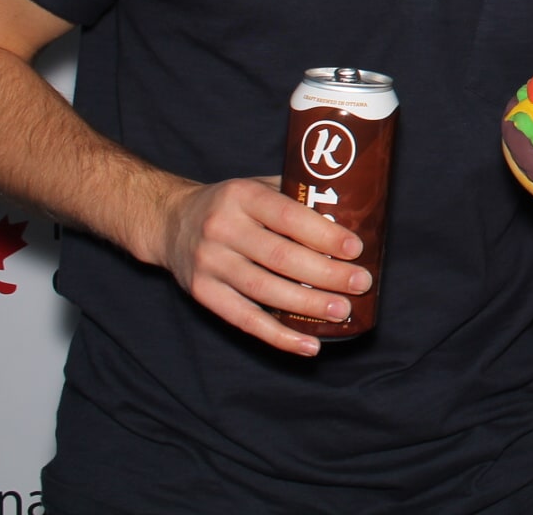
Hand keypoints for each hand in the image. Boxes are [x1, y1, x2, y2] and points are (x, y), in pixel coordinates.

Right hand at [150, 175, 367, 356]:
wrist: (171, 222)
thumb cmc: (231, 205)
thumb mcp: (257, 186)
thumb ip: (296, 197)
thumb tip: (352, 215)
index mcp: (242, 196)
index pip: (288, 216)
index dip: (323, 235)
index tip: (355, 249)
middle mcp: (222, 228)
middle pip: (281, 257)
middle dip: (326, 274)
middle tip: (360, 283)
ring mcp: (210, 263)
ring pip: (265, 291)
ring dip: (307, 305)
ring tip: (342, 311)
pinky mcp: (203, 293)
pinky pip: (245, 320)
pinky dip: (279, 336)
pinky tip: (309, 345)